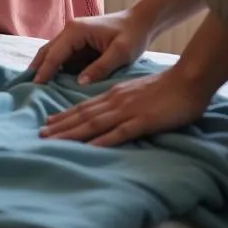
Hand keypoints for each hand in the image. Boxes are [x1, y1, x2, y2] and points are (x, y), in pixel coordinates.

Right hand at [29, 10, 152, 85]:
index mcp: (76, 31)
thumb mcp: (120, 53)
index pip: (55, 54)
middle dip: (37, 68)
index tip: (35, 85)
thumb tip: (79, 83)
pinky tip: (51, 80)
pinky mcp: (78, 43)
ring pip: (53, 53)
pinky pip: (63, 56)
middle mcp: (69, 31)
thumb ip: (100, 68)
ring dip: (44, 67)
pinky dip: (55, 67)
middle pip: (47, 51)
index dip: (45, 70)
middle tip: (27, 86)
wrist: (140, 22)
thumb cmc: (132, 36)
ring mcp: (73, 36)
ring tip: (34, 85)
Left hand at [38, 65, 212, 146]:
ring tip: (54, 141)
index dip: (64, 115)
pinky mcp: (143, 121)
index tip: (48, 123)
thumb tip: (108, 112)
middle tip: (41, 134)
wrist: (187, 80)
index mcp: (113, 94)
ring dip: (73, 133)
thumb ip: (121, 101)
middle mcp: (115, 101)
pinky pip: (119, 132)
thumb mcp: (135, 92)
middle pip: (83, 115)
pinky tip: (89, 147)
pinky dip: (102, 140)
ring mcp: (128, 111)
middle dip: (61, 126)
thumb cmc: (165, 88)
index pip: (84, 106)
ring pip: (94, 123)